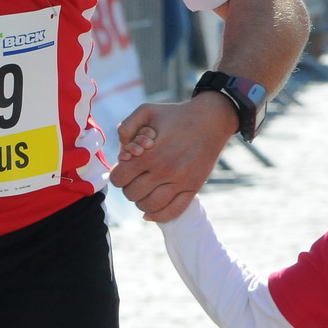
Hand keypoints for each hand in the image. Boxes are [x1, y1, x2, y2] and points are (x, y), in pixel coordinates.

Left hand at [107, 94, 237, 220]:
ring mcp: (179, 182)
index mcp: (149, 154)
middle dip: (128, 187)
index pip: (119, 178)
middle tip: (135, 178)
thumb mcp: (146, 111)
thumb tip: (121, 154)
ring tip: (144, 191)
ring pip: (148, 206)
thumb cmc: (175, 115)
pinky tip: (151, 211)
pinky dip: (158, 216)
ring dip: (141, 201)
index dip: (117, 175)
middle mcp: (163, 171)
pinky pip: (173, 212)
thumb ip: (125, 128)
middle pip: (131, 194)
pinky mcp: (193, 188)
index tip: (124, 169)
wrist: (210, 120)